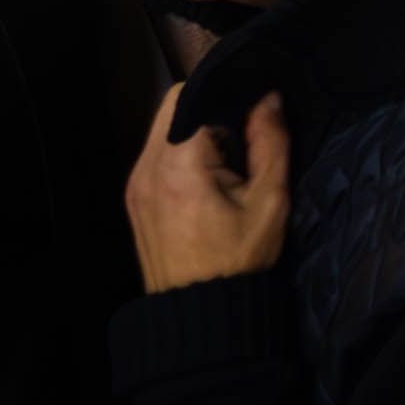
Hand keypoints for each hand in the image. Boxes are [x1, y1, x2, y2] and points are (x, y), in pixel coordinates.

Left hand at [125, 82, 294, 290]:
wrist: (198, 313)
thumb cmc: (238, 260)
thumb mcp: (269, 201)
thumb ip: (271, 142)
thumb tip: (268, 97)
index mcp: (179, 166)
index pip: (190, 95)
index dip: (223, 92)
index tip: (250, 109)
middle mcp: (146, 168)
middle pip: (173, 106)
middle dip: (209, 110)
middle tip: (240, 138)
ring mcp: (134, 184)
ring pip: (164, 129)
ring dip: (195, 131)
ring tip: (226, 162)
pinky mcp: (134, 198)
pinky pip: (157, 154)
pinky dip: (182, 152)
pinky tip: (206, 179)